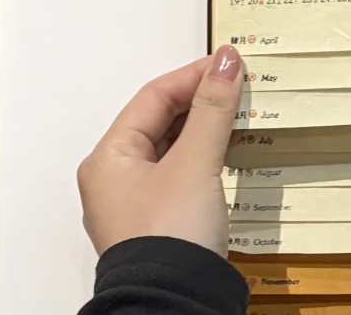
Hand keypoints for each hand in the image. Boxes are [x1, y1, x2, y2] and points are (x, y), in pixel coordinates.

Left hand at [77, 47, 243, 258]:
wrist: (174, 309)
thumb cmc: (172, 233)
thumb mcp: (196, 162)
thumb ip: (213, 108)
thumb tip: (227, 60)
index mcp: (109, 158)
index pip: (153, 97)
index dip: (194, 75)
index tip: (231, 64)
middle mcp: (115, 179)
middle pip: (160, 121)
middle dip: (201, 102)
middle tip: (240, 87)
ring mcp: (135, 205)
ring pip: (172, 149)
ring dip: (205, 130)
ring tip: (240, 115)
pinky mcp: (159, 226)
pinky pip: (181, 175)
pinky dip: (205, 158)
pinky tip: (230, 152)